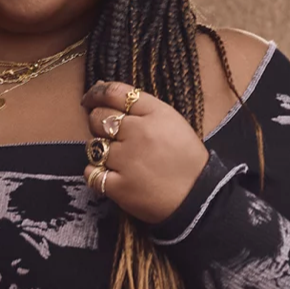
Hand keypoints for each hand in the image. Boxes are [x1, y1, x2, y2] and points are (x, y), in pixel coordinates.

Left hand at [79, 81, 209, 223]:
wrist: (199, 196)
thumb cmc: (185, 158)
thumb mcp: (171, 121)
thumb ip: (141, 107)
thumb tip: (102, 92)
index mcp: (155, 114)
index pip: (114, 93)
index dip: (96, 93)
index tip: (90, 100)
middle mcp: (139, 133)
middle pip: (98, 117)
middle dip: (97, 123)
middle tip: (110, 134)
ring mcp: (127, 160)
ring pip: (94, 145)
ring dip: (100, 150)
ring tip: (118, 158)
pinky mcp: (119, 186)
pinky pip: (91, 172)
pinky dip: (96, 173)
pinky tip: (111, 175)